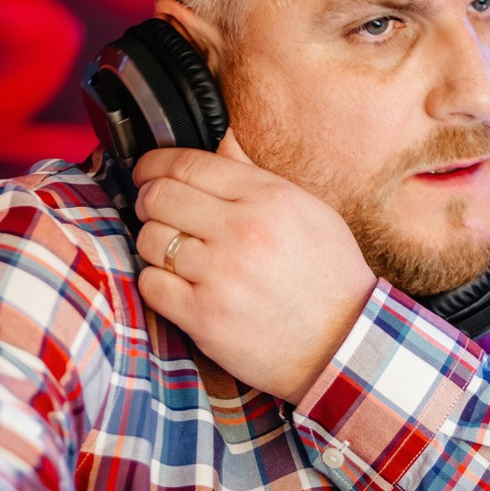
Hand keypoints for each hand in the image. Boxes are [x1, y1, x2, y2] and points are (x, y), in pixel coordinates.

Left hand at [132, 134, 375, 403]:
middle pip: (159, 197)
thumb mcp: (311, 212)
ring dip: (153, 243)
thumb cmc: (329, 278)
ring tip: (174, 252)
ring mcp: (221, 275)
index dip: (154, 164)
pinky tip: (177, 284)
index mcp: (269, 198)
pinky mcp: (204, 317)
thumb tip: (221, 145)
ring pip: (149, 240)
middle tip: (153, 210)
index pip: (187, 164)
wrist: (343, 345)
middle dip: (147, 200)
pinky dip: (157, 282)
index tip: (146, 171)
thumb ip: (259, 178)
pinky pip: (151, 284)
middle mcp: (242, 231)